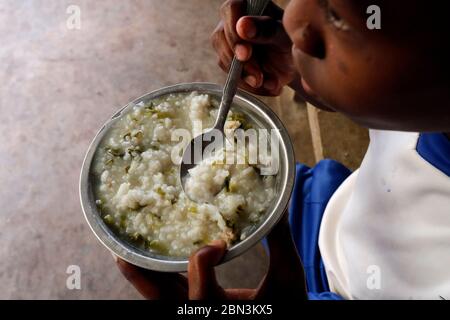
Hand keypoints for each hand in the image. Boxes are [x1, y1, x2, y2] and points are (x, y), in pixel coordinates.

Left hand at [115, 214, 307, 299]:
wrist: (286, 317)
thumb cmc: (289, 305)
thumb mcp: (288, 277)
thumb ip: (280, 243)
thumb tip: (278, 206)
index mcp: (223, 312)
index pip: (199, 292)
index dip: (202, 262)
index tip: (220, 243)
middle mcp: (203, 314)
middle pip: (162, 299)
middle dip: (140, 275)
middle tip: (122, 251)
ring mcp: (197, 311)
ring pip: (160, 295)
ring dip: (144, 273)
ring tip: (128, 249)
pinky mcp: (197, 303)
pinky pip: (170, 290)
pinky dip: (159, 272)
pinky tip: (155, 253)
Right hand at [211, 0, 295, 95]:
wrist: (295, 65)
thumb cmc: (292, 42)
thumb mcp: (283, 35)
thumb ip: (265, 30)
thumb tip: (242, 26)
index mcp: (247, 6)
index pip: (231, 10)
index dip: (234, 33)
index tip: (245, 54)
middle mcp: (233, 21)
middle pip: (221, 38)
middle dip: (238, 62)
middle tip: (257, 76)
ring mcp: (228, 42)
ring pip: (223, 59)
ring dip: (244, 77)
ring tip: (266, 82)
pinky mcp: (229, 62)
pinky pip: (231, 76)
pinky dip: (248, 85)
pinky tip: (266, 85)